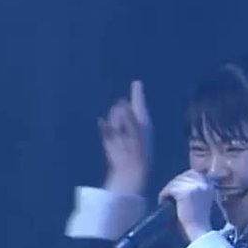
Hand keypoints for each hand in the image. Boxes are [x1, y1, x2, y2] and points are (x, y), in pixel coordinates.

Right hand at [98, 80, 152, 194]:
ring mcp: (119, 127)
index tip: (137, 82)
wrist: (131, 165)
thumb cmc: (140, 149)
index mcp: (142, 120)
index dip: (137, 93)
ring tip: (123, 139)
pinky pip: (105, 125)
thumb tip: (120, 103)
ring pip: (113, 115)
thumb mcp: (139, 129)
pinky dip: (106, 128)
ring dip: (116, 124)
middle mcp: (131, 121)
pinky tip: (113, 136)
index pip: (138, 103)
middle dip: (122, 116)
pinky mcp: (109, 134)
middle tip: (128, 132)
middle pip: (121, 107)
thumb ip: (130, 115)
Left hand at [159, 170, 213, 240]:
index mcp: (209, 185)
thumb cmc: (200, 221)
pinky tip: (163, 202)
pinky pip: (169, 189)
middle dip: (174, 184)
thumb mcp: (203, 201)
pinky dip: (163, 196)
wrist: (200, 231)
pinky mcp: (184, 193)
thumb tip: (182, 183)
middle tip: (168, 194)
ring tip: (165, 200)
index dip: (184, 178)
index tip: (177, 187)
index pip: (194, 173)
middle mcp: (203, 183)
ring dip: (168, 191)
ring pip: (174, 182)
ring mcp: (194, 187)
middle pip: (182, 176)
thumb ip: (197, 190)